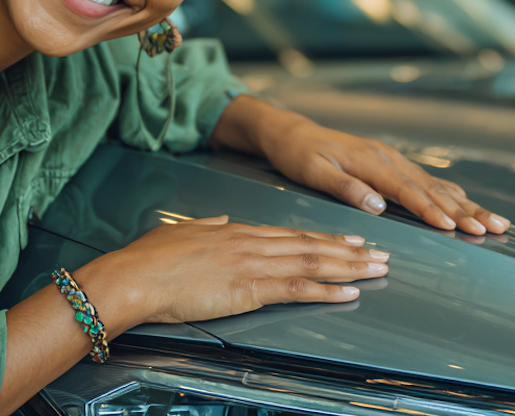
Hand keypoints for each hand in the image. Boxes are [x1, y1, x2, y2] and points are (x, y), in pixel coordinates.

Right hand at [77, 216, 388, 326]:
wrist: (134, 275)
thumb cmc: (148, 260)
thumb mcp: (178, 232)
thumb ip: (203, 227)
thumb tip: (218, 222)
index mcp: (236, 232)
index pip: (290, 235)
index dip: (323, 238)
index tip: (348, 240)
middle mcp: (251, 243)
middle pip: (310, 247)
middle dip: (349, 251)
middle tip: (380, 252)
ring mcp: (252, 264)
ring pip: (312, 264)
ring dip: (349, 268)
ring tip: (377, 269)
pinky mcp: (248, 288)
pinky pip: (296, 290)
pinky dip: (326, 291)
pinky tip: (349, 293)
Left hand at [261, 119, 509, 234]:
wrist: (292, 134)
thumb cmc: (300, 156)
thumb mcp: (314, 173)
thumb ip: (346, 189)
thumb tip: (377, 206)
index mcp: (371, 162)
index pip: (407, 191)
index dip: (432, 210)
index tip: (454, 228)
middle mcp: (387, 158)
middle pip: (433, 189)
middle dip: (465, 211)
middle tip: (495, 228)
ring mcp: (392, 159)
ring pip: (436, 185)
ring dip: (467, 204)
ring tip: (496, 220)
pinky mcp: (391, 162)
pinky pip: (427, 180)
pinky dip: (450, 193)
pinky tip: (466, 201)